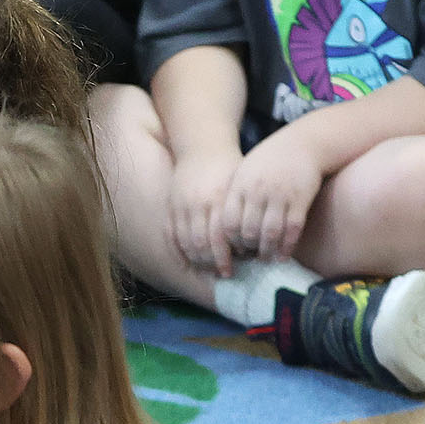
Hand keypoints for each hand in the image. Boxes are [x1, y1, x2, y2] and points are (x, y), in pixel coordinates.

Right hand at [167, 147, 241, 276]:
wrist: (203, 148)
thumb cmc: (229, 171)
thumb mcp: (240, 189)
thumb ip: (244, 216)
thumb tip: (253, 250)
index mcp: (220, 198)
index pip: (221, 236)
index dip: (225, 257)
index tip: (232, 269)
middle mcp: (200, 203)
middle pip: (203, 243)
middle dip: (212, 263)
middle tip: (222, 274)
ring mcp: (183, 205)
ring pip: (186, 241)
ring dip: (196, 260)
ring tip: (208, 270)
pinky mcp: (171, 205)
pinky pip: (172, 235)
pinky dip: (179, 250)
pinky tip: (189, 261)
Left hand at [216, 134, 324, 264]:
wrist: (302, 143)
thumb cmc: (270, 160)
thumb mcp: (246, 171)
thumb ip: (235, 194)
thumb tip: (225, 227)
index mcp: (240, 185)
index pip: (229, 222)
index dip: (231, 240)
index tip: (234, 248)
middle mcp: (258, 191)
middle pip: (248, 231)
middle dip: (248, 249)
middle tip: (250, 257)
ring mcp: (280, 195)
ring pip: (270, 233)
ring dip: (267, 251)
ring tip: (266, 259)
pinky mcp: (300, 199)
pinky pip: (292, 229)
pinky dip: (287, 246)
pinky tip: (284, 255)